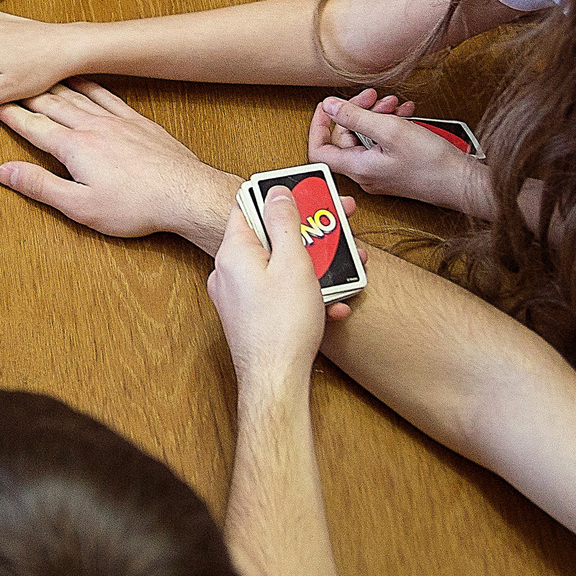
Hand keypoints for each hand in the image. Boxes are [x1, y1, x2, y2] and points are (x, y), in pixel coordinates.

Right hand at [0, 79, 238, 250]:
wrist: (185, 193)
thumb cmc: (135, 206)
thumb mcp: (80, 207)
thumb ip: (41, 187)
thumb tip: (5, 171)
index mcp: (74, 147)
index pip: (32, 126)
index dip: (9, 113)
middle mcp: (92, 126)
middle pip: (50, 104)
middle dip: (24, 92)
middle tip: (6, 79)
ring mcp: (116, 120)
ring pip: (76, 94)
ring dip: (52, 83)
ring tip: (36, 72)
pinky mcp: (136, 121)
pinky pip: (105, 94)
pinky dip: (88, 83)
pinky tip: (82, 78)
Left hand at [207, 188, 349, 389]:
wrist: (276, 381)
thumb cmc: (283, 326)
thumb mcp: (293, 264)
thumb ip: (285, 223)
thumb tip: (277, 194)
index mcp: (233, 252)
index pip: (250, 207)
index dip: (281, 198)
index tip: (309, 196)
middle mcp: (229, 271)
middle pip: (271, 237)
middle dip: (310, 235)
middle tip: (340, 231)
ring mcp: (238, 295)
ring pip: (279, 266)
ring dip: (315, 267)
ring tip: (346, 272)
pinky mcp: (250, 316)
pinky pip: (278, 292)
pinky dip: (305, 293)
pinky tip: (331, 305)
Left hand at [308, 92, 483, 211]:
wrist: (464, 183)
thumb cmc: (433, 164)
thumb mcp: (390, 130)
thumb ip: (355, 117)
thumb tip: (330, 107)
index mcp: (357, 168)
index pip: (320, 148)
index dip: (319, 125)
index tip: (329, 106)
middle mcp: (365, 173)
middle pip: (346, 137)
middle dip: (359, 111)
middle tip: (374, 97)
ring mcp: (380, 172)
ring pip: (366, 137)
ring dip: (378, 115)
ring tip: (395, 105)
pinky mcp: (395, 168)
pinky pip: (383, 143)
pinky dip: (391, 125)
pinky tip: (405, 114)